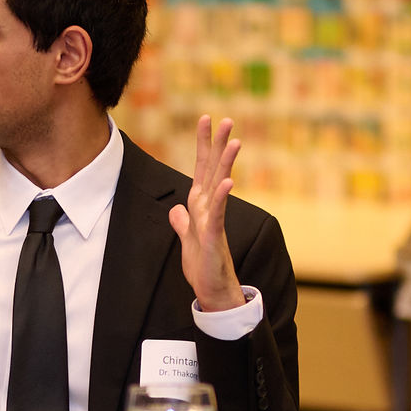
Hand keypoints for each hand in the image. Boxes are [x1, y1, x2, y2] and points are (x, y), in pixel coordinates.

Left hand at [168, 115, 246, 311]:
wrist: (212, 291)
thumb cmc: (203, 267)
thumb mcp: (186, 240)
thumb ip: (182, 222)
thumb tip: (175, 210)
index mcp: (200, 206)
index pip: (202, 168)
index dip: (203, 144)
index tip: (206, 120)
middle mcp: (209, 208)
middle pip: (214, 170)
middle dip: (218, 144)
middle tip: (226, 119)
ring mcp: (214, 220)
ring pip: (219, 186)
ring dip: (226, 163)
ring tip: (235, 141)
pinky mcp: (215, 236)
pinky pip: (218, 214)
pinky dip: (222, 198)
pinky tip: (227, 182)